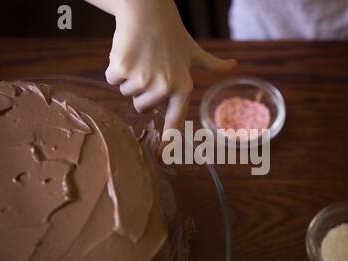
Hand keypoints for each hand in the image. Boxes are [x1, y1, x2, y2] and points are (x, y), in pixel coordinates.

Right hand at [102, 0, 236, 132]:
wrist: (148, 11)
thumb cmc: (172, 33)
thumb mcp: (194, 51)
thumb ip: (213, 64)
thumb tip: (235, 65)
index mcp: (182, 86)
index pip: (175, 120)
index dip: (167, 141)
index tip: (161, 158)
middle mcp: (164, 86)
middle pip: (141, 107)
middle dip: (141, 91)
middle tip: (149, 67)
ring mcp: (143, 78)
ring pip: (127, 93)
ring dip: (129, 77)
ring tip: (141, 57)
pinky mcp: (123, 68)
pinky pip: (113, 79)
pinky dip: (116, 67)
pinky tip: (127, 52)